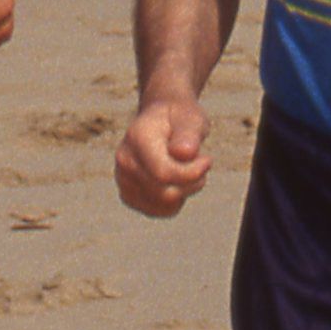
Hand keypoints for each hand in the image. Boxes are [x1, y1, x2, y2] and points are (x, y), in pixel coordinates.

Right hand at [114, 96, 212, 217]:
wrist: (161, 119)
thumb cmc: (180, 118)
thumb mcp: (191, 118)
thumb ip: (189, 134)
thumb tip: (183, 153)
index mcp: (137, 138)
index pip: (164, 173)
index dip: (192, 173)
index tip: (207, 159)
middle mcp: (124, 160)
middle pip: (166, 193)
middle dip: (192, 182)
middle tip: (201, 162)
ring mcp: (123, 180)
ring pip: (165, 205)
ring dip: (185, 191)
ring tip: (186, 169)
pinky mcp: (129, 195)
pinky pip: (160, 211)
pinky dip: (176, 201)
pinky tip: (177, 181)